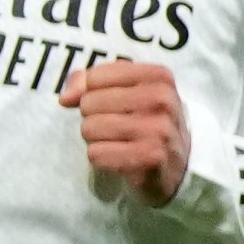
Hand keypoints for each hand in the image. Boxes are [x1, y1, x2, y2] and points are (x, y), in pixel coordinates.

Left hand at [59, 59, 189, 203]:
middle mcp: (161, 99)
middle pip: (89, 103)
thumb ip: (91, 83)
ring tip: (118, 142)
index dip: (91, 93)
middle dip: (93, 118)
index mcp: (158, 76)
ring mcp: (158, 129)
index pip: (96, 77)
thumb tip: (65, 97)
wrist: (178, 166)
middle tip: (116, 129)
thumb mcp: (128, 93)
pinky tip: (119, 158)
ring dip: (95, 139)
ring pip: (89, 128)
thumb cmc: (146, 123)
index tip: (109, 105)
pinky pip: (96, 153)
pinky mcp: (149, 157)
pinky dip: (100, 158)